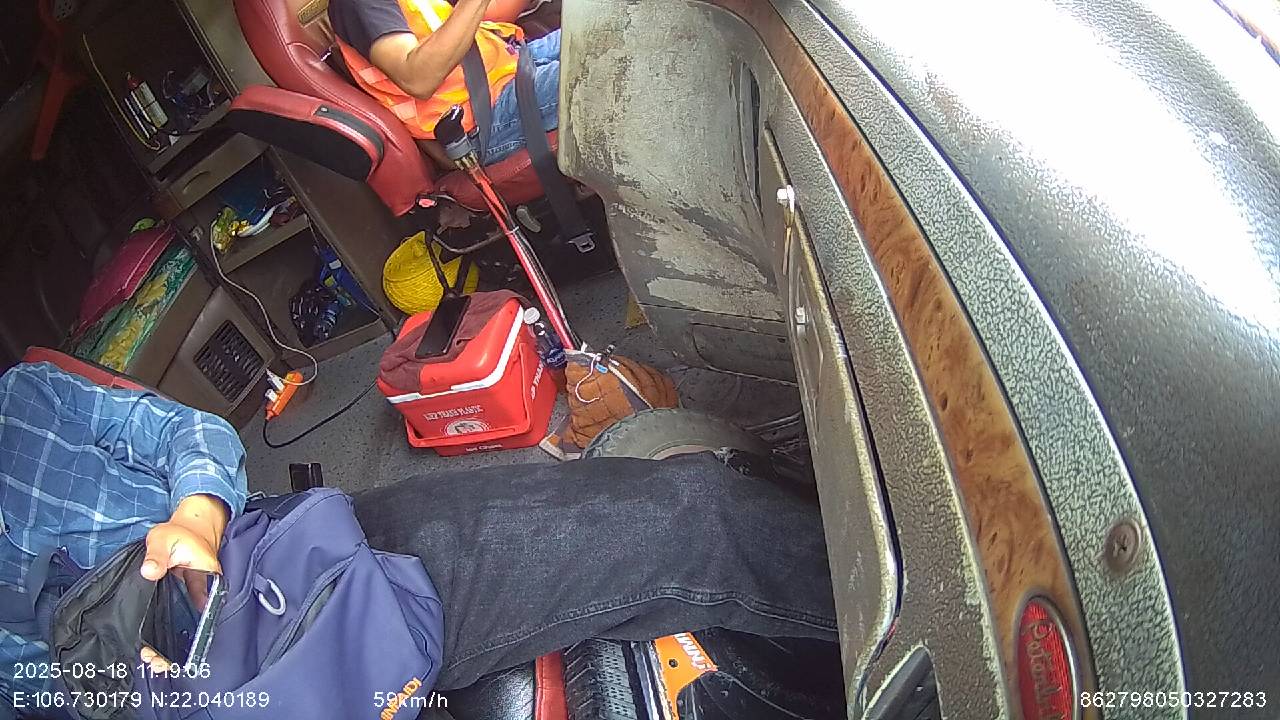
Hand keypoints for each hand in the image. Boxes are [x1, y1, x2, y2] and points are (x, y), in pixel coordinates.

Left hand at [139, 494, 228, 672]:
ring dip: (170, 638)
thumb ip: (157, 556)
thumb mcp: (164, 540)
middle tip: (157, 661)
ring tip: (152, 659)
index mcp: (209, 575)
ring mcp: (196, 590)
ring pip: (186, 620)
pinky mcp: (185, 591)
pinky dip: (167, 626)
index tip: (175, 650)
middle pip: (196, 620)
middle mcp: (207, 586)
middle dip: (176, 643)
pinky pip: (179, 612)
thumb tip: (149, 572)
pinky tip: (152, 644)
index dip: (193, 631)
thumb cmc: (180, 530)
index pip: (204, 606)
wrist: (190, 522)